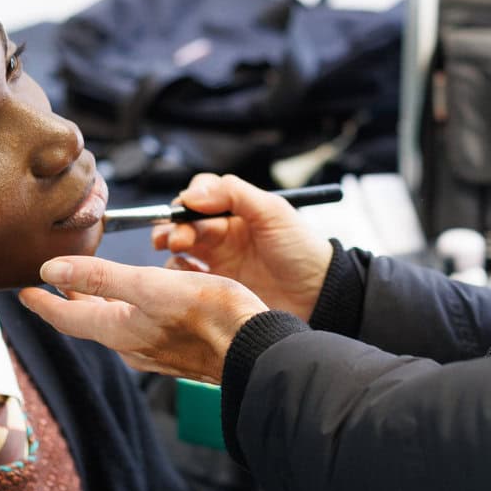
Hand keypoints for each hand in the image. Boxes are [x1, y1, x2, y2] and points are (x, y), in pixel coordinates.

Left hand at [19, 256, 268, 385]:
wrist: (254, 349)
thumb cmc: (209, 316)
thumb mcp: (149, 286)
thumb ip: (100, 277)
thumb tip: (51, 270)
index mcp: (119, 331)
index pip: (67, 318)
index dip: (43, 304)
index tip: (23, 293)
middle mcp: (132, 345)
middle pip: (90, 321)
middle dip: (69, 302)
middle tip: (50, 287)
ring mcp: (155, 350)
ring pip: (116, 325)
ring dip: (98, 306)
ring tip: (90, 290)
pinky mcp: (177, 349)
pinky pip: (140, 328)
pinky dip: (128, 311)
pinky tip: (141, 303)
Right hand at [150, 173, 332, 320]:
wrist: (319, 296)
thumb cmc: (302, 250)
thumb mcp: (273, 212)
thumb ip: (235, 194)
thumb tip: (192, 194)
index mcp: (237, 212)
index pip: (201, 195)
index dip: (187, 200)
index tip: (183, 208)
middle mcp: (224, 234)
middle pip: (185, 222)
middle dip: (173, 226)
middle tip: (176, 239)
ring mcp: (218, 262)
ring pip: (180, 249)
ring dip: (171, 247)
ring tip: (178, 254)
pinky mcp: (216, 289)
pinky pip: (186, 279)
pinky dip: (178, 274)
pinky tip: (186, 277)